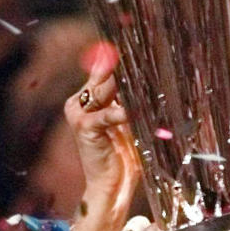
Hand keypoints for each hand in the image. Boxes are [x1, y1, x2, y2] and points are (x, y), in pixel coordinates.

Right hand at [65, 53, 141, 230]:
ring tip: (147, 75)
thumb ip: (132, 100)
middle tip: (147, 53)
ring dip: (127, 84)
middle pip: (104, 75)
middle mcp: (80, 102)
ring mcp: (79, 113)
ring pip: (105, 88)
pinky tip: (136, 109)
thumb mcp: (130, 123)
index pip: (104, 70)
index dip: (120, 59)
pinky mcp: (85, 127)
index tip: (139, 44)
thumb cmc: (124, 156)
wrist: (111, 186)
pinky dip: (123, 112)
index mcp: (88, 98)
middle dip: (125, 66)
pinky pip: (108, 113)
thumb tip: (150, 76)